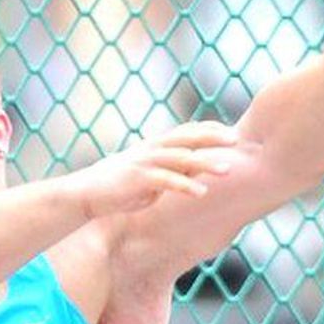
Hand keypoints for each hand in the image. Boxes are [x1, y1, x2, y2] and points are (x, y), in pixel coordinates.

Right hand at [72, 121, 237, 217]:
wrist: (86, 193)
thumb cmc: (119, 186)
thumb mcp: (149, 175)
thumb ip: (170, 170)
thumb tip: (191, 172)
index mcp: (156, 145)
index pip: (187, 131)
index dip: (210, 129)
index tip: (232, 132)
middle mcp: (152, 148)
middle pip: (188, 138)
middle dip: (213, 138)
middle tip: (237, 140)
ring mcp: (145, 162)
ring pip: (181, 158)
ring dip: (206, 163)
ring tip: (228, 170)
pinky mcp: (138, 179)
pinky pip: (166, 181)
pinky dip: (185, 185)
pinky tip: (201, 193)